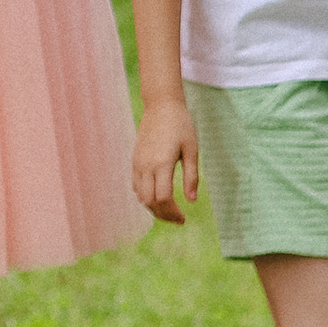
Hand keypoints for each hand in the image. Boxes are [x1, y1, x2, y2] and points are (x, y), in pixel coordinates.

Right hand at [132, 98, 196, 223]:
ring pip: (140, 196)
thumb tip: (192, 200)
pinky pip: (136, 185)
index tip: (184, 219)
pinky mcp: (135, 160)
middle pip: (149, 202)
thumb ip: (192, 176)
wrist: (161, 106)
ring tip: (170, 212)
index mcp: (162, 163)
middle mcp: (146, 166)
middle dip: (163, 215)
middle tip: (178, 220)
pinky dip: (145, 197)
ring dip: (153, 208)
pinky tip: (159, 199)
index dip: (172, 213)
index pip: (162, 198)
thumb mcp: (192, 150)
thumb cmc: (181, 125)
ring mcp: (138, 163)